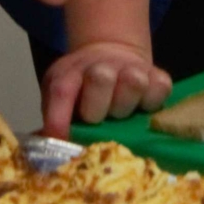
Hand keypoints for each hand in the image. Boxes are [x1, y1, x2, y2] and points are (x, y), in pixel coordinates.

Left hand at [41, 40, 171, 136]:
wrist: (109, 55)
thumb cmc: (81, 89)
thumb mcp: (60, 96)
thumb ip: (53, 119)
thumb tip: (43, 149)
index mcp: (70, 73)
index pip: (61, 91)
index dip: (59, 119)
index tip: (60, 140)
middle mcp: (101, 66)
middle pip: (101, 78)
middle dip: (97, 107)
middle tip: (96, 118)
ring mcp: (131, 68)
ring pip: (134, 81)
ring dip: (126, 103)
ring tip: (120, 111)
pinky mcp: (157, 75)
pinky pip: (160, 87)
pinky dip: (153, 101)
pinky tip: (142, 106)